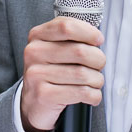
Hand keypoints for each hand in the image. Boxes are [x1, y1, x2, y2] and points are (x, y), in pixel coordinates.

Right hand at [20, 17, 105, 131]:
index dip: (89, 32)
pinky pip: (81, 92)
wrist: (33, 104)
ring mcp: (36, 74)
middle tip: (98, 66)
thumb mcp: (55, 49)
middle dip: (98, 60)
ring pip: (83, 74)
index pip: (67, 26)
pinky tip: (91, 95)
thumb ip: (71, 37)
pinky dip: (94, 95)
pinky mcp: (43, 95)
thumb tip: (96, 38)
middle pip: (80, 51)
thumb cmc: (51, 73)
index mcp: (38, 36)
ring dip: (97, 80)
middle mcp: (34, 53)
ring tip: (94, 82)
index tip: (98, 40)